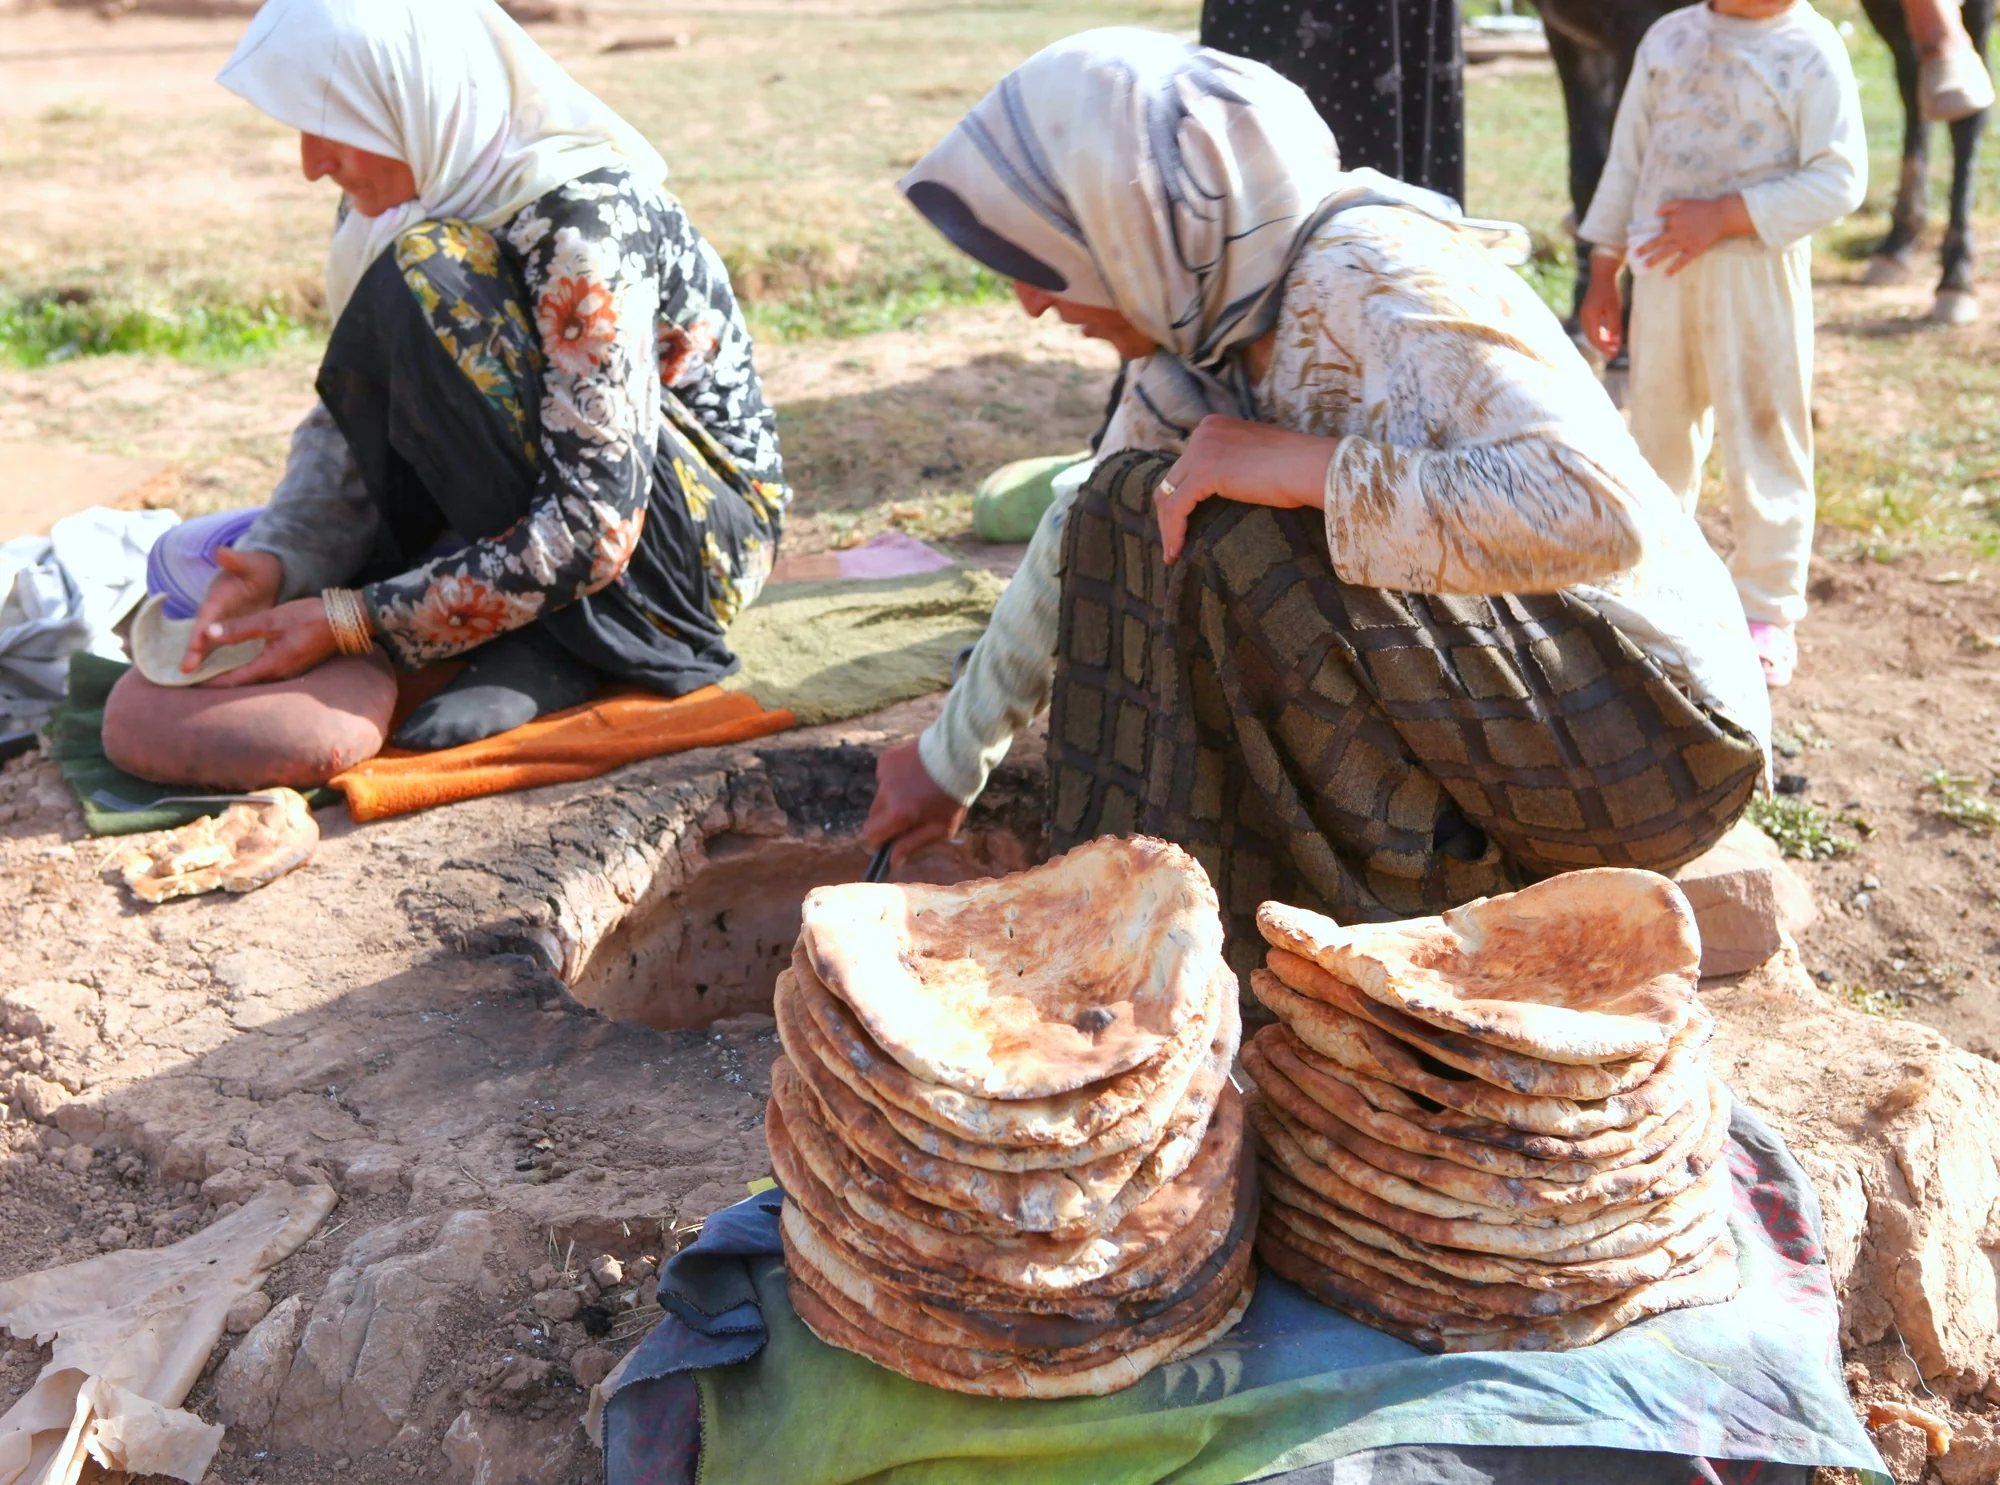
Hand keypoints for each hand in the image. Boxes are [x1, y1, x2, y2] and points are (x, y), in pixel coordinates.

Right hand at [181, 545, 281, 673]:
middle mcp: (216, 612)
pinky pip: (223, 648)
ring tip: (193, 679)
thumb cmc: (258, 567)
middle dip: (194, 652)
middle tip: (186, 671)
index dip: (199, 630)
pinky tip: (216, 677)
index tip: (194, 645)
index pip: (206, 616)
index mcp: (217, 597)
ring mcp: (224, 622)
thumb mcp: (249, 563)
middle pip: (203, 634)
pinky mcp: (233, 630)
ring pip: (210, 644)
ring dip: (203, 660)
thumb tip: (220, 551)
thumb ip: (236, 559)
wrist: (265, 573)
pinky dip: (217, 661)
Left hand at [198, 597, 338, 686]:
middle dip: (217, 682)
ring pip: (253, 680)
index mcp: (271, 666)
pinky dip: (248, 670)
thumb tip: (208, 633)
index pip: (231, 681)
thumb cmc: (310, 617)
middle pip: (241, 684)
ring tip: (211, 672)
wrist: (347, 620)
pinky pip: (265, 673)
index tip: (188, 682)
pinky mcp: (294, 665)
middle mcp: (279, 675)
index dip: (208, 682)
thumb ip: (239, 628)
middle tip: (194, 678)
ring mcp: (289, 672)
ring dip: (233, 677)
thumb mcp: (272, 619)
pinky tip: (240, 662)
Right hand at [864, 738, 966, 866]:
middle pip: (873, 816)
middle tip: (907, 815)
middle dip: (886, 820)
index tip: (887, 840)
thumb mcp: (941, 827)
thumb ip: (913, 844)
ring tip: (916, 790)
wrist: (961, 755)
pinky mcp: (886, 759)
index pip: (871, 835)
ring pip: (880, 795)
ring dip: (892, 798)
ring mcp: (884, 774)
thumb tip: (892, 861)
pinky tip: (913, 774)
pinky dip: (895, 779)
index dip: (879, 840)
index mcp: (899, 813)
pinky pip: (884, 777)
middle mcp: (886, 793)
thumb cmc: (954, 796)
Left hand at [1154, 415, 1337, 564]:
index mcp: (1213, 427)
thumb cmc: (1297, 468)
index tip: (1183, 524)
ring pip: (1167, 495)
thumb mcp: (1255, 458)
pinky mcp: (1205, 472)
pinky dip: (1173, 532)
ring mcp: (1201, 450)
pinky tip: (1176, 552)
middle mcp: (1202, 433)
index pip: (1183, 466)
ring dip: (1167, 528)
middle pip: (1170, 480)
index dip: (1178, 497)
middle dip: (1168, 515)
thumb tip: (1222, 488)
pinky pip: (1176, 507)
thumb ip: (1233, 464)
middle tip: (1173, 543)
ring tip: (1172, 554)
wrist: (1313, 466)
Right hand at [1580, 254, 1625, 357]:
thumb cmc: (1610, 292)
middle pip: (1592, 339)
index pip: (1596, 339)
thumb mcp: (1615, 310)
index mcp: (1590, 317)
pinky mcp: (1586, 314)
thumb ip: (1615, 327)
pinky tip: (1608, 336)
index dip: (1605, 348)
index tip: (1615, 354)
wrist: (1602, 277)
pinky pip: (1591, 328)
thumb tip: (1615, 342)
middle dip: (1603, 347)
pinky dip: (1599, 334)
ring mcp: (1584, 316)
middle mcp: (1584, 318)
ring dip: (1601, 341)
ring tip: (1613, 345)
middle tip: (1614, 354)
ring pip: (1591, 334)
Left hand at [1633, 194, 1754, 275]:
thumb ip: (1668, 205)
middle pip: (1658, 242)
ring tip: (1645, 265)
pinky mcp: (1695, 249)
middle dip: (1645, 249)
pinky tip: (1667, 274)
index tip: (1645, 240)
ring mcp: (1685, 242)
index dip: (1654, 233)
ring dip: (1655, 259)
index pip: (1660, 228)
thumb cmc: (1703, 207)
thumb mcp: (1684, 201)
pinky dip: (1675, 267)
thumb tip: (1655, 212)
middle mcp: (1677, 232)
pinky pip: (1683, 260)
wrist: (1722, 215)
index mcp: (1673, 220)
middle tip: (1634, 255)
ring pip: (1666, 252)